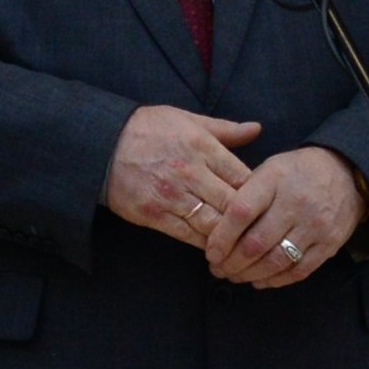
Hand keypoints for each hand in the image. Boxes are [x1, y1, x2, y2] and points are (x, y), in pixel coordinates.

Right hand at [108, 108, 265, 247]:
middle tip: (262, 232)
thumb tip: (257, 129)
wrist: (101, 144)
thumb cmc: (148, 128)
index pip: (244, 177)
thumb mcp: (188, 120)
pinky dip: (204, 243)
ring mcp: (172, 196)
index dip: (258, 194)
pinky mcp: (153, 214)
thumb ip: (225, 129)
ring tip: (243, 245)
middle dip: (249, 220)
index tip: (267, 204)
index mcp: (203, 147)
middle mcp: (191, 173)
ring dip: (229, 237)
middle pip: (232, 204)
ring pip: (212, 223)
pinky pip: (187, 234)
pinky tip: (215, 248)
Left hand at [210, 146, 368, 288]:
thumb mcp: (270, 169)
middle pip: (255, 244)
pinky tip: (260, 280)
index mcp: (275, 180)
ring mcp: (315, 225)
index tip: (211, 252)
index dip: (221, 238)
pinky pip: (298, 271)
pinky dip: (275, 280)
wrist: (348, 172)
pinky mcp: (330, 243)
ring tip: (235, 275)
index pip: (241, 213)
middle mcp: (296, 203)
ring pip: (275, 261)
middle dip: (230, 263)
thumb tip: (217, 230)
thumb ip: (246, 195)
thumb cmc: (298, 173)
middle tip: (218, 268)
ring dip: (249, 275)